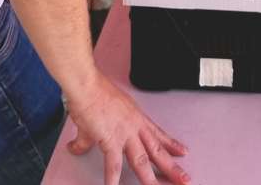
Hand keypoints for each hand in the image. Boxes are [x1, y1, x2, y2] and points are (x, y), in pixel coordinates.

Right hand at [67, 75, 189, 184]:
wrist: (87, 86)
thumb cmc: (94, 93)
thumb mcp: (101, 114)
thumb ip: (89, 136)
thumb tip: (76, 146)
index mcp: (136, 118)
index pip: (158, 134)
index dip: (171, 145)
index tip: (182, 152)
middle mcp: (135, 127)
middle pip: (157, 151)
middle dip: (172, 167)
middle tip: (184, 178)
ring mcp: (125, 135)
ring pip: (142, 161)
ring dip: (151, 178)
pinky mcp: (110, 140)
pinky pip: (113, 165)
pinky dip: (113, 179)